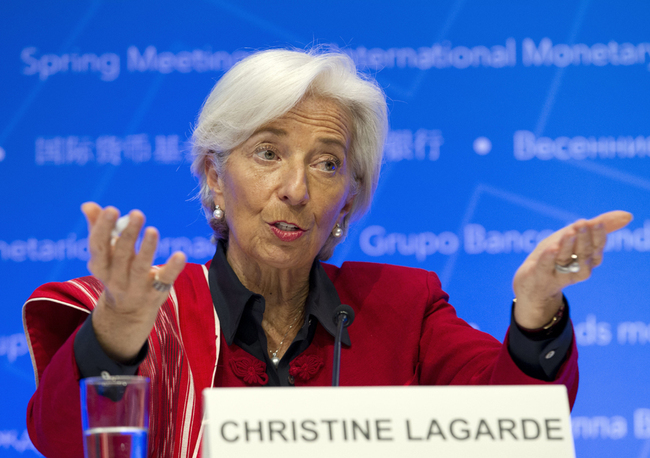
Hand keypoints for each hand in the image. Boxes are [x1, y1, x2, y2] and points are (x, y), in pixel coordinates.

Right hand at [81, 202, 185, 361]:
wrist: (127, 312)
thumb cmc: (116, 272)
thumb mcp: (106, 255)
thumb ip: (99, 229)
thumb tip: (88, 205)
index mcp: (101, 266)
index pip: (98, 247)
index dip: (103, 229)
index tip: (112, 209)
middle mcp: (116, 278)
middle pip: (121, 255)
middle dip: (128, 234)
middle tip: (137, 213)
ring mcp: (136, 287)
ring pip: (140, 268)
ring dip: (147, 249)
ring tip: (152, 230)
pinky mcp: (156, 292)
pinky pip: (165, 279)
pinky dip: (173, 267)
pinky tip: (180, 254)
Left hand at [512, 210, 632, 328]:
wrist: (530, 284)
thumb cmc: (555, 257)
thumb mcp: (573, 238)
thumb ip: (599, 227)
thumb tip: (628, 215)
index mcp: (585, 260)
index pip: (596, 249)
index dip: (598, 237)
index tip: (597, 222)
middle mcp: (574, 269)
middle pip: (583, 256)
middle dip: (585, 240)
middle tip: (585, 224)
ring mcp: (556, 274)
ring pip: (565, 261)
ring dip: (568, 246)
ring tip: (570, 232)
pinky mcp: (538, 277)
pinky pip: (545, 267)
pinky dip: (548, 258)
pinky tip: (551, 248)